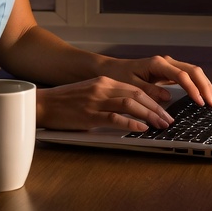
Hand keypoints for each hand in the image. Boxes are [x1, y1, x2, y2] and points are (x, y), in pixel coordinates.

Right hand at [36, 77, 175, 132]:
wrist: (43, 104)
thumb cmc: (65, 102)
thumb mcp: (90, 92)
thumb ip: (108, 97)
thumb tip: (129, 109)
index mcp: (104, 82)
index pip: (135, 89)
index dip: (153, 99)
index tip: (164, 109)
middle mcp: (102, 88)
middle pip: (137, 95)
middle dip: (156, 108)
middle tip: (168, 120)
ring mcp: (96, 101)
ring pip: (130, 105)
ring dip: (149, 115)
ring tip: (161, 125)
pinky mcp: (89, 115)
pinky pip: (114, 118)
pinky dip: (131, 123)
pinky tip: (141, 129)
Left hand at [100, 55, 211, 108]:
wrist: (112, 69)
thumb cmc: (120, 76)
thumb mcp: (131, 86)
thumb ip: (149, 91)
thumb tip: (167, 97)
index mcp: (157, 64)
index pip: (181, 76)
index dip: (192, 89)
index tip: (200, 102)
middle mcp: (166, 62)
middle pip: (193, 71)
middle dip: (204, 87)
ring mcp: (169, 65)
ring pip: (193, 71)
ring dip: (204, 85)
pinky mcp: (169, 71)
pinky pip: (188, 75)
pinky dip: (198, 84)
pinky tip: (203, 94)